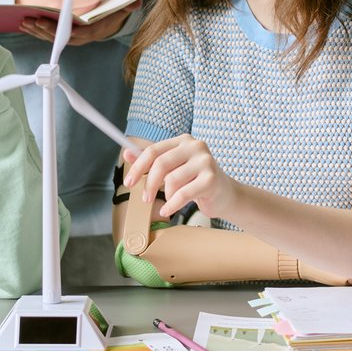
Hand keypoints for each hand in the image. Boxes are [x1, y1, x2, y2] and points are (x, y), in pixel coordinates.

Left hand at [19, 3, 138, 45]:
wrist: (106, 23)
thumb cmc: (110, 14)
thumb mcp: (120, 10)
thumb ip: (127, 6)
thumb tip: (136, 3)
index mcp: (91, 31)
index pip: (77, 33)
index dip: (64, 30)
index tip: (53, 22)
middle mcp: (79, 37)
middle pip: (60, 37)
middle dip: (45, 30)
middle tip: (33, 21)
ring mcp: (69, 37)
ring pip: (51, 37)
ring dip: (37, 30)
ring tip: (25, 21)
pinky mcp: (61, 34)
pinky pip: (46, 34)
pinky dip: (35, 30)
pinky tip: (25, 22)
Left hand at [122, 134, 236, 219]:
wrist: (224, 194)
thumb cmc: (195, 180)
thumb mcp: (173, 168)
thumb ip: (151, 161)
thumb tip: (127, 153)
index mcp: (183, 140)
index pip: (154, 150)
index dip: (138, 167)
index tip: (128, 182)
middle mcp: (196, 146)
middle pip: (161, 163)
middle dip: (149, 184)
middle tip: (145, 198)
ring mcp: (205, 161)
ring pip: (172, 180)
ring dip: (165, 196)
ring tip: (168, 202)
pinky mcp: (211, 179)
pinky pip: (183, 194)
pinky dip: (172, 205)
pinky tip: (169, 209)